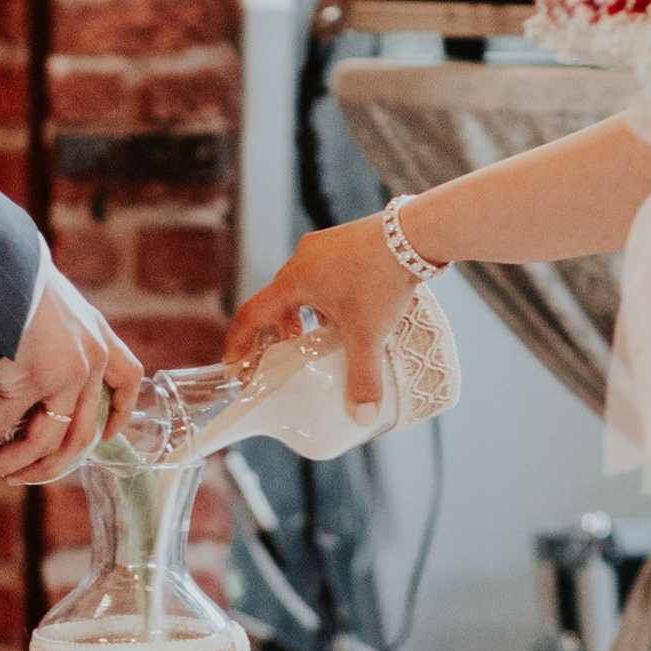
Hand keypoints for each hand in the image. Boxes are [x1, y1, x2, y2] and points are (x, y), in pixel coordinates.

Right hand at [0, 264, 142, 483]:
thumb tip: (10, 343)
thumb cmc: (7, 271)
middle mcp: (89, 359)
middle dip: (45, 465)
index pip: (128, 379)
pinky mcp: (30, 379)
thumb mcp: (40, 297)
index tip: (104, 437)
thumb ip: (41, 326)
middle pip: (80, 435)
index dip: (120, 414)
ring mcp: (64, 373)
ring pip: (42, 443)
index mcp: (97, 335)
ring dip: (5, 463)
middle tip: (14, 474)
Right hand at [222, 215, 415, 414]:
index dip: (239, 343)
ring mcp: (323, 247)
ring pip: (302, 286)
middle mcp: (302, 260)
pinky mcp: (344, 241)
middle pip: (276, 301)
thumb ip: (363, 377)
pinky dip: (326, 296)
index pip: (251, 315)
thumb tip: (362, 416)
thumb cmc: (382, 278)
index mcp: (293, 282)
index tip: (236, 364)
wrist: (414, 234)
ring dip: (304, 313)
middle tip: (285, 355)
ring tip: (320, 335)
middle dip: (277, 332)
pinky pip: (324, 273)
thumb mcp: (368, 334)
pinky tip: (349, 310)